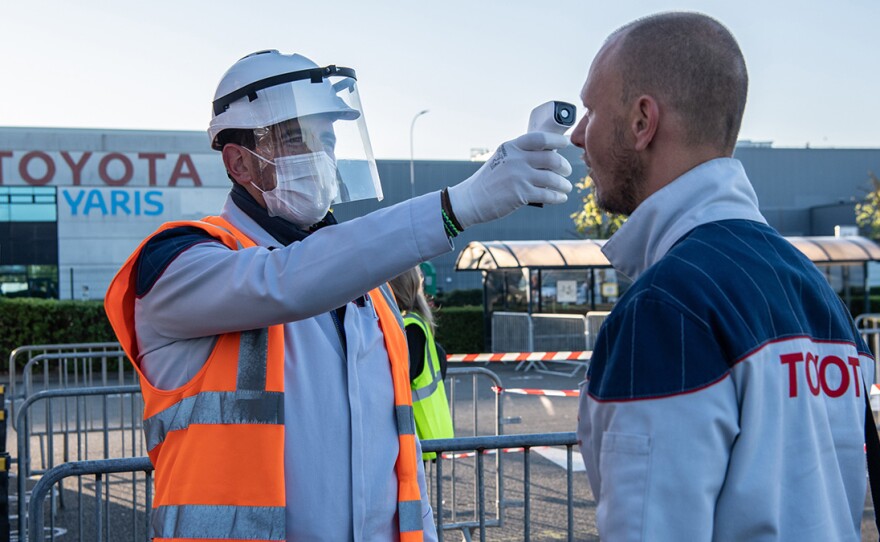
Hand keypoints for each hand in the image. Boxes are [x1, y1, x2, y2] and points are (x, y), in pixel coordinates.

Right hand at [447, 132, 572, 228]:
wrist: (471, 200)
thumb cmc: (490, 180)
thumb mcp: (502, 159)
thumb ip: (520, 155)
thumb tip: (549, 155)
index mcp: (511, 147)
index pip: (540, 138)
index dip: (556, 140)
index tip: (565, 144)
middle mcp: (516, 159)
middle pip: (551, 158)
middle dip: (564, 165)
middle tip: (567, 170)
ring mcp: (518, 176)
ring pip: (552, 178)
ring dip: (563, 184)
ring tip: (566, 187)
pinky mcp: (520, 194)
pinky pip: (548, 194)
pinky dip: (558, 197)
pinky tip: (561, 198)